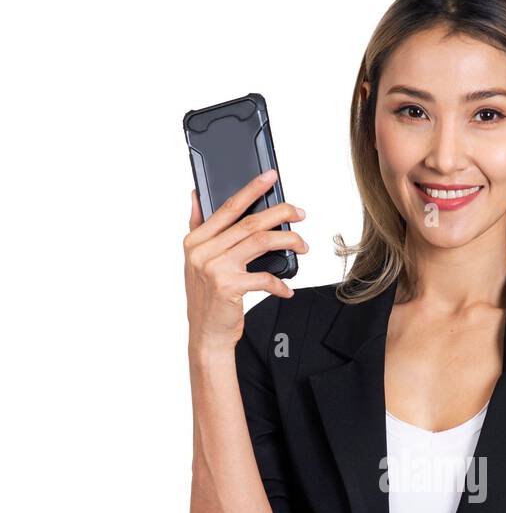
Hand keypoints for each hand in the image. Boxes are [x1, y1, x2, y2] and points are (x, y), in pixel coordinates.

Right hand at [184, 170, 307, 354]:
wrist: (206, 335)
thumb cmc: (207, 298)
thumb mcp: (195, 261)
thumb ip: (197, 227)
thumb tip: (197, 194)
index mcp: (195, 240)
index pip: (228, 207)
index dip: (251, 189)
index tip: (270, 177)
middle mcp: (203, 251)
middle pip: (250, 222)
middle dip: (280, 213)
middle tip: (300, 213)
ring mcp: (215, 269)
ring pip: (260, 242)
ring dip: (287, 241)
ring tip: (302, 245)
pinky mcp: (229, 288)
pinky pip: (265, 277)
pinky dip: (280, 283)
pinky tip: (287, 288)